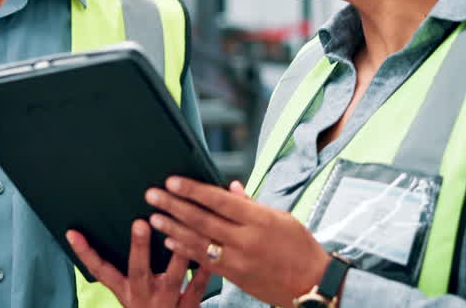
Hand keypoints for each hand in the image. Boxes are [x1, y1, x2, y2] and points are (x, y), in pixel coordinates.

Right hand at [66, 219, 211, 307]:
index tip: (73, 232)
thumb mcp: (135, 292)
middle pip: (138, 270)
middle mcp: (142, 297)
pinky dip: (203, 270)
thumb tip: (133, 225)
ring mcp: (165, 304)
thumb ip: (136, 264)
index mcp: (125, 291)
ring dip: (177, 254)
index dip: (85, 253)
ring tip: (181, 229)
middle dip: (139, 247)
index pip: (100, 270)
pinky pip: (197, 288)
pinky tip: (209, 249)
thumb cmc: (151, 307)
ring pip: (172, 278)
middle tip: (139, 223)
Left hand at [146, 178, 331, 307]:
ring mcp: (239, 261)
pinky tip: (170, 241)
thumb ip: (251, 204)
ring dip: (173, 228)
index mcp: (259, 220)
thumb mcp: (281, 218)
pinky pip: (204, 262)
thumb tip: (231, 187)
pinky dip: (185, 250)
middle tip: (153, 195)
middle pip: (203, 220)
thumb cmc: (300, 246)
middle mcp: (246, 240)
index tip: (172, 181)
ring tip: (154, 216)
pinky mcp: (235, 278)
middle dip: (175, 206)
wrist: (312, 283)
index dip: (193, 190)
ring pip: (199, 242)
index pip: (219, 201)